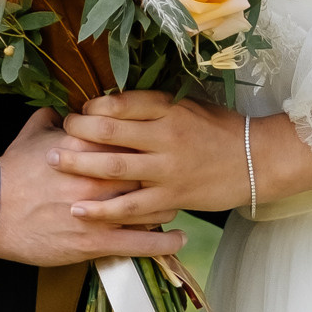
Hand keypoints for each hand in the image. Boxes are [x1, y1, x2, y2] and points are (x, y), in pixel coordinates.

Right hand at [0, 104, 180, 268]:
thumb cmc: (10, 173)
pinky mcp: (96, 241)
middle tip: (170, 178)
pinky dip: (163, 242)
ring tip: (171, 206)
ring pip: (152, 208)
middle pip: (150, 173)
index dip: (148, 144)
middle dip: (162, 176)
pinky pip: (142, 243)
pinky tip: (178, 240)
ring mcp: (101, 211)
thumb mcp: (32, 136)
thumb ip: (53, 119)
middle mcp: (100, 177)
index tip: (156, 147)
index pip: (134, 139)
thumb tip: (63, 109)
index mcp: (88, 147)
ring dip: (164, 207)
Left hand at [54, 92, 251, 227]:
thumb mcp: (189, 107)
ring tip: (53, 161)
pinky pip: (131, 206)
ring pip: (113, 166)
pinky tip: (79, 209)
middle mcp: (166, 135)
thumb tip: (114, 104)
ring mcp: (168, 168)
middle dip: (77, 130)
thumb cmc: (220, 131)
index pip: (121, 102)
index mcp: (170, 109)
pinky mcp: (172, 196)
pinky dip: (102, 209)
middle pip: (110, 130)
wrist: (257, 161)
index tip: (80, 111)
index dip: (93, 106)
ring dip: (79, 164)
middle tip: (59, 132)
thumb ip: (155, 107)